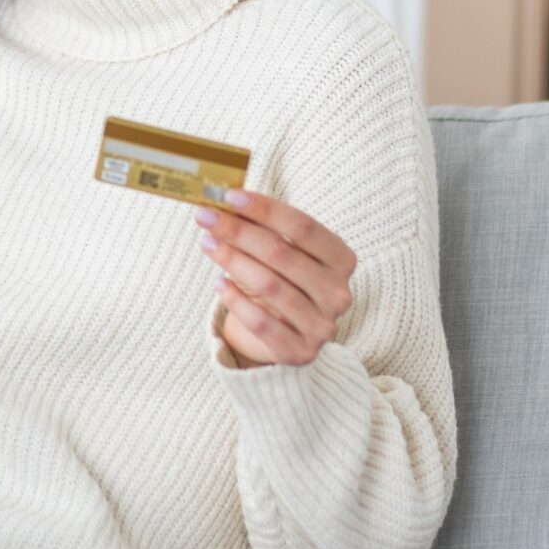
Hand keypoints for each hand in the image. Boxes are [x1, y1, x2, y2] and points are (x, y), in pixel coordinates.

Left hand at [195, 190, 356, 367]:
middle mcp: (338, 293)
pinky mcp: (300, 352)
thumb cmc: (283, 281)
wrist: (288, 336)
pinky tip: (219, 284)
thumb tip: (226, 201)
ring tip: (207, 244)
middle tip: (206, 217)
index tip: (229, 196)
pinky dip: (236, 301)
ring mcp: (322, 326)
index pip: (304, 227)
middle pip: (283, 254)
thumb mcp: (283, 253)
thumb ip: (264, 229)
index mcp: (342, 259)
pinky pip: (262, 324)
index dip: (265, 209)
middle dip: (239, 232)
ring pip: (270, 286)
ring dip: (232, 261)